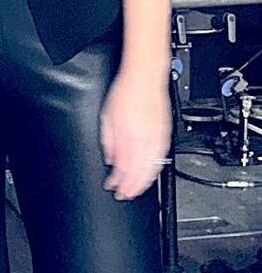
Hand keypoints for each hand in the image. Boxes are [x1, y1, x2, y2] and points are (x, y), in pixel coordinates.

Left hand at [99, 66, 171, 200]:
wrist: (146, 77)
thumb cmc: (125, 93)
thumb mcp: (107, 117)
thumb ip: (108, 141)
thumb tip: (109, 159)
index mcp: (127, 135)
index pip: (122, 166)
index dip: (117, 181)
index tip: (112, 188)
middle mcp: (143, 138)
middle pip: (137, 171)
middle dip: (130, 187)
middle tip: (123, 195)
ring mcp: (156, 136)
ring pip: (151, 167)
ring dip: (143, 182)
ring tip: (135, 190)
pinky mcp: (165, 133)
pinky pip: (161, 157)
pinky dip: (155, 169)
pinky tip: (150, 175)